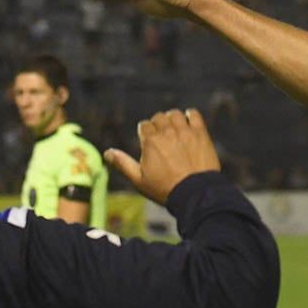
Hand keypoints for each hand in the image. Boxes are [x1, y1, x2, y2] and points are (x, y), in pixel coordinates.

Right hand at [104, 108, 219, 204]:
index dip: (145, 132)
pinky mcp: (200, 133)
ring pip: (175, 114)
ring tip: (174, 129)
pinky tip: (189, 123)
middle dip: (158, 124)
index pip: (144, 126)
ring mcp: (185, 131)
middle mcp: (166, 132)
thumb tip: (107, 153)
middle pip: (159, 118)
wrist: (195, 193)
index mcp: (150, 142)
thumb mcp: (139, 180)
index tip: (149, 140)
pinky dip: (190, 116)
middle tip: (162, 136)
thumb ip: (123, 164)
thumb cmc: (165, 189)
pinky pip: (193, 114)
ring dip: (172, 119)